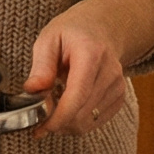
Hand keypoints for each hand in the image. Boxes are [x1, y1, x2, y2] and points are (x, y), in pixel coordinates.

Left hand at [25, 0, 153, 134]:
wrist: (102, 27)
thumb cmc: (73, 32)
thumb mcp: (49, 38)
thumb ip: (41, 65)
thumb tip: (33, 90)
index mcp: (91, 54)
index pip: (77, 96)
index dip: (58, 118)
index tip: (40, 126)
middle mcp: (110, 71)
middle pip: (83, 114)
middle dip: (57, 123)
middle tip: (40, 116)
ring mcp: (118, 85)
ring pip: (89, 122)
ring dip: (67, 124)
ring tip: (54, 107)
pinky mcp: (119, 96)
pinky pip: (97, 121)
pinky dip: (79, 122)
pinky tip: (69, 107)